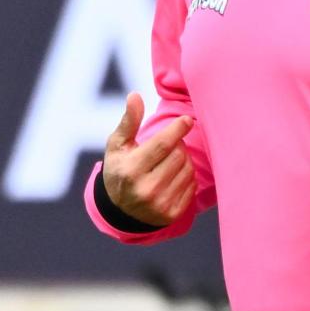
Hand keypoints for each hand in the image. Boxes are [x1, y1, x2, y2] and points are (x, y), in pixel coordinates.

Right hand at [101, 91, 195, 226]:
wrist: (119, 210)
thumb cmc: (119, 169)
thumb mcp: (117, 145)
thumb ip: (129, 121)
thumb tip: (135, 96)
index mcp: (131, 169)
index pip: (163, 144)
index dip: (177, 129)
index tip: (186, 120)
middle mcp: (145, 189)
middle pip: (179, 155)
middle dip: (177, 145)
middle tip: (169, 145)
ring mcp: (160, 204)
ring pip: (188, 170)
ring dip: (184, 160)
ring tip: (170, 160)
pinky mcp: (171, 214)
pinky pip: (192, 186)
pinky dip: (187, 177)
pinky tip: (174, 175)